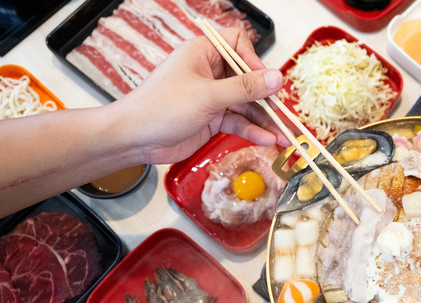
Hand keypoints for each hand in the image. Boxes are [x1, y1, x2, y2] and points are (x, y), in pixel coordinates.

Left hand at [110, 27, 289, 163]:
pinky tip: (267, 140)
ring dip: (265, 120)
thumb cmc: (161, 108)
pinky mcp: (212, 119)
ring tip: (286, 137)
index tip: (267, 81)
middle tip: (286, 114)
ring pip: (246, 105)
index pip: (238, 44)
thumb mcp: (207, 96)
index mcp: (203, 52)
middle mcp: (209, 72)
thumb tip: (277, 78)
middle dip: (268, 98)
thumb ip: (244, 88)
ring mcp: (212, 97)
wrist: (134, 139)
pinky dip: (252, 131)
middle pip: (248, 79)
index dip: (255, 61)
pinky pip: (238, 122)